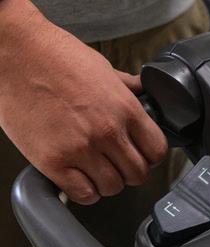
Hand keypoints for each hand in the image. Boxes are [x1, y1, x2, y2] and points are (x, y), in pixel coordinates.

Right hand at [0, 0, 166, 204]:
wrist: (13, 52)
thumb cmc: (54, 57)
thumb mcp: (103, 68)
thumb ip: (128, 87)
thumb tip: (145, 92)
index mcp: (125, 109)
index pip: (157, 151)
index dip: (152, 157)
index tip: (143, 156)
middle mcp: (107, 132)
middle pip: (138, 174)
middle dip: (131, 172)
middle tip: (119, 165)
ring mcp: (81, 149)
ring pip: (113, 188)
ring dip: (108, 183)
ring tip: (97, 171)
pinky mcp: (54, 162)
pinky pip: (84, 194)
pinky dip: (85, 192)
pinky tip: (80, 179)